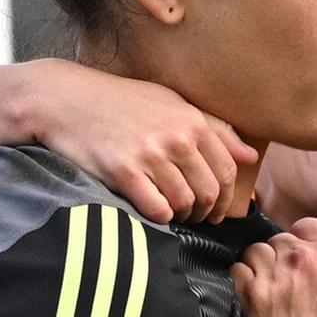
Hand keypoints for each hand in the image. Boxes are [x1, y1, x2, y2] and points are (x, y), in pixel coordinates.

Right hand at [12, 58, 252, 221]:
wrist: (65, 99)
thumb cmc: (121, 102)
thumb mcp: (171, 103)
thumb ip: (214, 128)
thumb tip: (250, 156)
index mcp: (192, 121)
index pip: (227, 171)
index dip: (226, 197)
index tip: (215, 208)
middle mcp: (176, 138)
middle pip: (210, 193)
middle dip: (206, 212)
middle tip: (195, 217)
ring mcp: (150, 155)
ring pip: (185, 204)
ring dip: (182, 216)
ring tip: (172, 212)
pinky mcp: (124, 172)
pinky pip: (157, 210)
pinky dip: (160, 217)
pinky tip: (152, 209)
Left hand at [237, 216, 316, 316]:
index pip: (309, 223)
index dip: (307, 241)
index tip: (307, 261)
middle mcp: (303, 258)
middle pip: (282, 237)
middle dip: (285, 255)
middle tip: (292, 280)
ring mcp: (275, 275)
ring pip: (258, 249)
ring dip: (263, 265)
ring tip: (272, 286)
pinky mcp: (251, 292)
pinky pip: (239, 267)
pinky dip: (244, 279)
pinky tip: (257, 294)